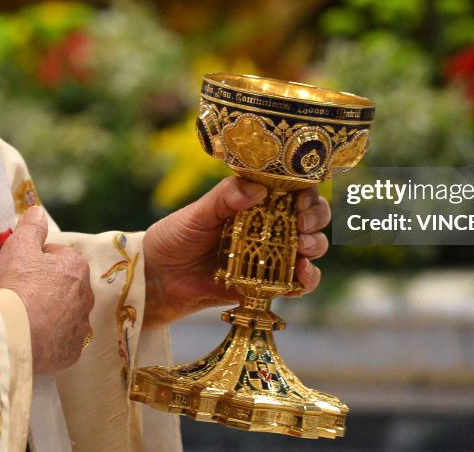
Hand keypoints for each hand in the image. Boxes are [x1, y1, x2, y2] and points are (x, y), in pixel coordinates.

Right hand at [0, 206, 93, 373]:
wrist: (15, 333)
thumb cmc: (19, 285)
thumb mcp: (20, 246)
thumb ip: (31, 226)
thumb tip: (38, 212)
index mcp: (77, 267)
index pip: (57, 256)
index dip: (36, 260)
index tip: (20, 269)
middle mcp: (86, 296)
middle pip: (63, 286)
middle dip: (46, 288)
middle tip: (21, 293)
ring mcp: (80, 326)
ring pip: (64, 315)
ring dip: (49, 315)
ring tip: (25, 317)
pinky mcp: (71, 351)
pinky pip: (60, 342)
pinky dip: (48, 340)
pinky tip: (32, 338)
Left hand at [142, 176, 330, 328]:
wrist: (158, 279)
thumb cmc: (175, 237)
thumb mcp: (197, 213)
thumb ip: (225, 198)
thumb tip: (258, 189)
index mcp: (253, 201)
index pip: (291, 189)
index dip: (305, 190)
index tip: (300, 198)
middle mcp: (268, 226)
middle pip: (309, 216)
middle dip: (315, 217)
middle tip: (303, 223)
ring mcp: (270, 255)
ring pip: (309, 247)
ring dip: (315, 245)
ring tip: (302, 249)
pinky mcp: (266, 283)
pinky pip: (296, 283)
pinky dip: (306, 280)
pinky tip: (300, 277)